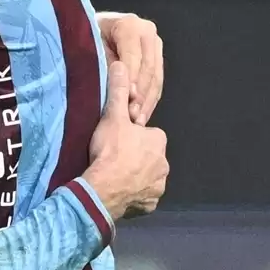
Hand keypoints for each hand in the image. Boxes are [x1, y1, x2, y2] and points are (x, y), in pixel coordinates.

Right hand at [83, 62, 168, 219]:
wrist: (105, 189)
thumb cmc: (111, 151)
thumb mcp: (112, 116)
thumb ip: (118, 91)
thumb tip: (121, 64)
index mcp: (158, 140)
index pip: (148, 135)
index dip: (132, 136)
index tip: (117, 140)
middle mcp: (164, 164)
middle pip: (149, 156)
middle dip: (136, 157)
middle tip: (114, 158)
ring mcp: (158, 186)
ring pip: (147, 177)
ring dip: (135, 177)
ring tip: (114, 175)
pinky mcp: (150, 204)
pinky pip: (142, 197)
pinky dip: (133, 195)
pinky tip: (118, 191)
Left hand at [96, 12, 162, 124]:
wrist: (89, 31)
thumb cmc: (83, 38)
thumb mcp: (88, 47)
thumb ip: (102, 64)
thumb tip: (116, 86)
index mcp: (129, 25)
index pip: (133, 57)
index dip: (130, 79)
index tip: (126, 97)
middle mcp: (146, 32)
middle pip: (149, 68)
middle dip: (141, 94)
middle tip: (131, 114)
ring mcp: (154, 45)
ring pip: (156, 78)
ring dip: (147, 101)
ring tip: (136, 120)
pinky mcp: (156, 58)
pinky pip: (156, 83)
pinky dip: (149, 101)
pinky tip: (141, 116)